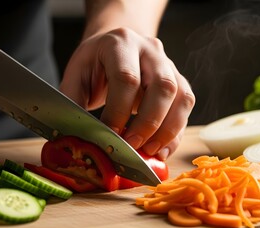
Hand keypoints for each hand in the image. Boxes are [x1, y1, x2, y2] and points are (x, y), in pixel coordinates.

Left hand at [60, 28, 194, 159]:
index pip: (126, 78)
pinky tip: (161, 150)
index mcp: (119, 43)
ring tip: (149, 152)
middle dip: (148, 123)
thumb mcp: (75, 77)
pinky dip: (176, 133)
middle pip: (162, 86)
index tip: (110, 134)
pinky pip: (185, 107)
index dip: (119, 110)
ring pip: (181, 97)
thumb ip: (74, 104)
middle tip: (132, 146)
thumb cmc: (93, 65)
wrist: (113, 49)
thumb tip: (79, 137)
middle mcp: (149, 49)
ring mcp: (168, 64)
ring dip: (167, 130)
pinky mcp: (179, 81)